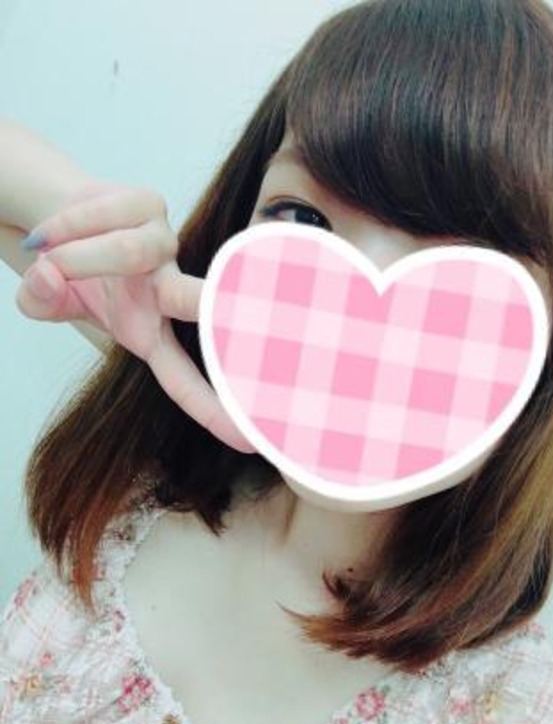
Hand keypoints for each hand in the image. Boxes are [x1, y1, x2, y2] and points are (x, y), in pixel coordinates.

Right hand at [15, 180, 254, 452]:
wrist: (59, 220)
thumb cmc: (72, 275)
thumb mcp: (51, 302)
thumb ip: (43, 300)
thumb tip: (47, 277)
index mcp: (149, 332)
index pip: (183, 379)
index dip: (213, 409)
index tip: (250, 438)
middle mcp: (166, 290)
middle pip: (196, 303)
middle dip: (220, 313)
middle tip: (256, 326)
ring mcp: (163, 244)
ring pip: (128, 252)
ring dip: (79, 257)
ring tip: (50, 259)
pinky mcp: (150, 203)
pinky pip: (107, 214)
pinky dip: (67, 225)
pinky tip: (51, 233)